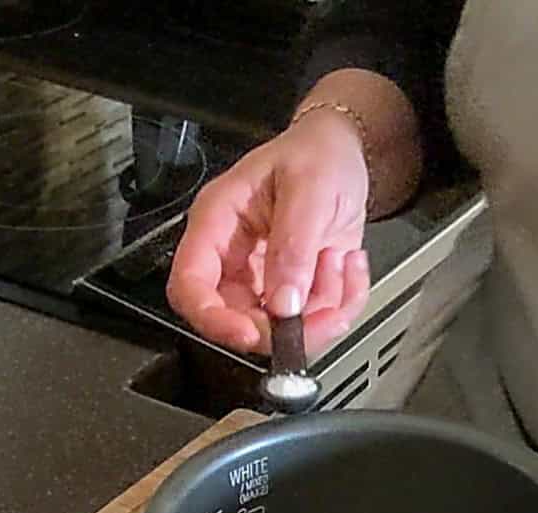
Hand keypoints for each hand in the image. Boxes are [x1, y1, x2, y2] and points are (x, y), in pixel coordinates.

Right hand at [166, 110, 370, 355]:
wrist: (343, 153)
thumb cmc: (317, 154)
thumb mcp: (310, 188)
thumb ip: (294, 246)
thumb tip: (283, 303)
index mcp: (217, 222)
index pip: (190, 285)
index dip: (213, 319)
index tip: (249, 334)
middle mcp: (233, 255)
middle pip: (237, 319)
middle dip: (287, 325)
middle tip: (326, 309)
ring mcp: (263, 276)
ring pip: (280, 327)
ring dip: (322, 309)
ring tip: (340, 263)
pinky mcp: (293, 287)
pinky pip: (313, 319)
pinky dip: (341, 302)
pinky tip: (347, 265)